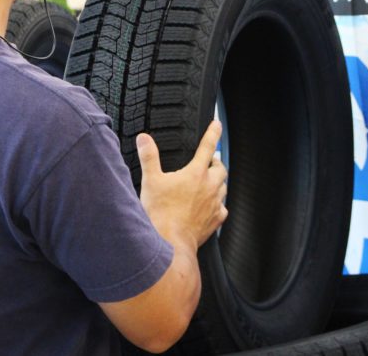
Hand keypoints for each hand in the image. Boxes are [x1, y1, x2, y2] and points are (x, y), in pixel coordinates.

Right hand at [137, 120, 227, 249]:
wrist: (170, 243)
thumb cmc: (160, 214)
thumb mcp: (150, 181)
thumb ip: (149, 157)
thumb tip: (144, 138)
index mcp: (195, 173)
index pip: (207, 146)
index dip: (213, 133)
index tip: (217, 124)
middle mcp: (209, 187)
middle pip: (220, 168)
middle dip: (216, 162)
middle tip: (210, 161)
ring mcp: (214, 204)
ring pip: (223, 187)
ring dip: (218, 181)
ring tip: (210, 181)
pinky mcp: (215, 220)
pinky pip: (222, 208)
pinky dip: (218, 204)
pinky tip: (211, 206)